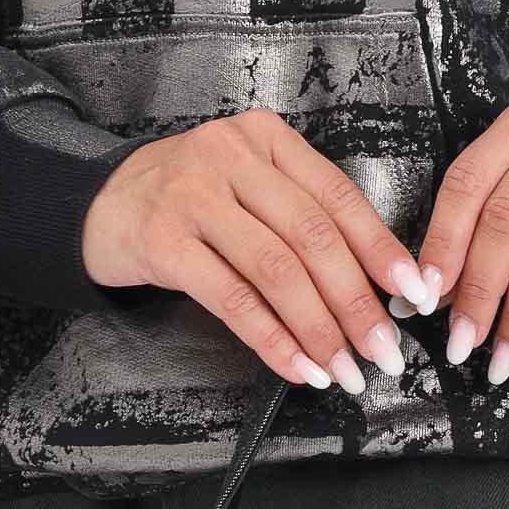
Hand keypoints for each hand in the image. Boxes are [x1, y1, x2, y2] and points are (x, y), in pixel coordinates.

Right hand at [80, 108, 436, 393]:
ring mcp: (194, 196)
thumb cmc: (184, 201)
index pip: (338, 197)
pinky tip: (297, 366)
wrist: (95, 204)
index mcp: (266, 139)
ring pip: (277, 270)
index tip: (413, 293)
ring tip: (344, 369)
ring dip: (319, 328)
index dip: (381, 249)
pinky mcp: (164, 241)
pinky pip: (232, 299)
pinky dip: (272, 339)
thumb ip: (299, 216)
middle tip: (384, 350)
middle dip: (357, 302)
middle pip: (314, 237)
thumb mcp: (244, 185)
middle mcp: (232, 157)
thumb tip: (372, 285)